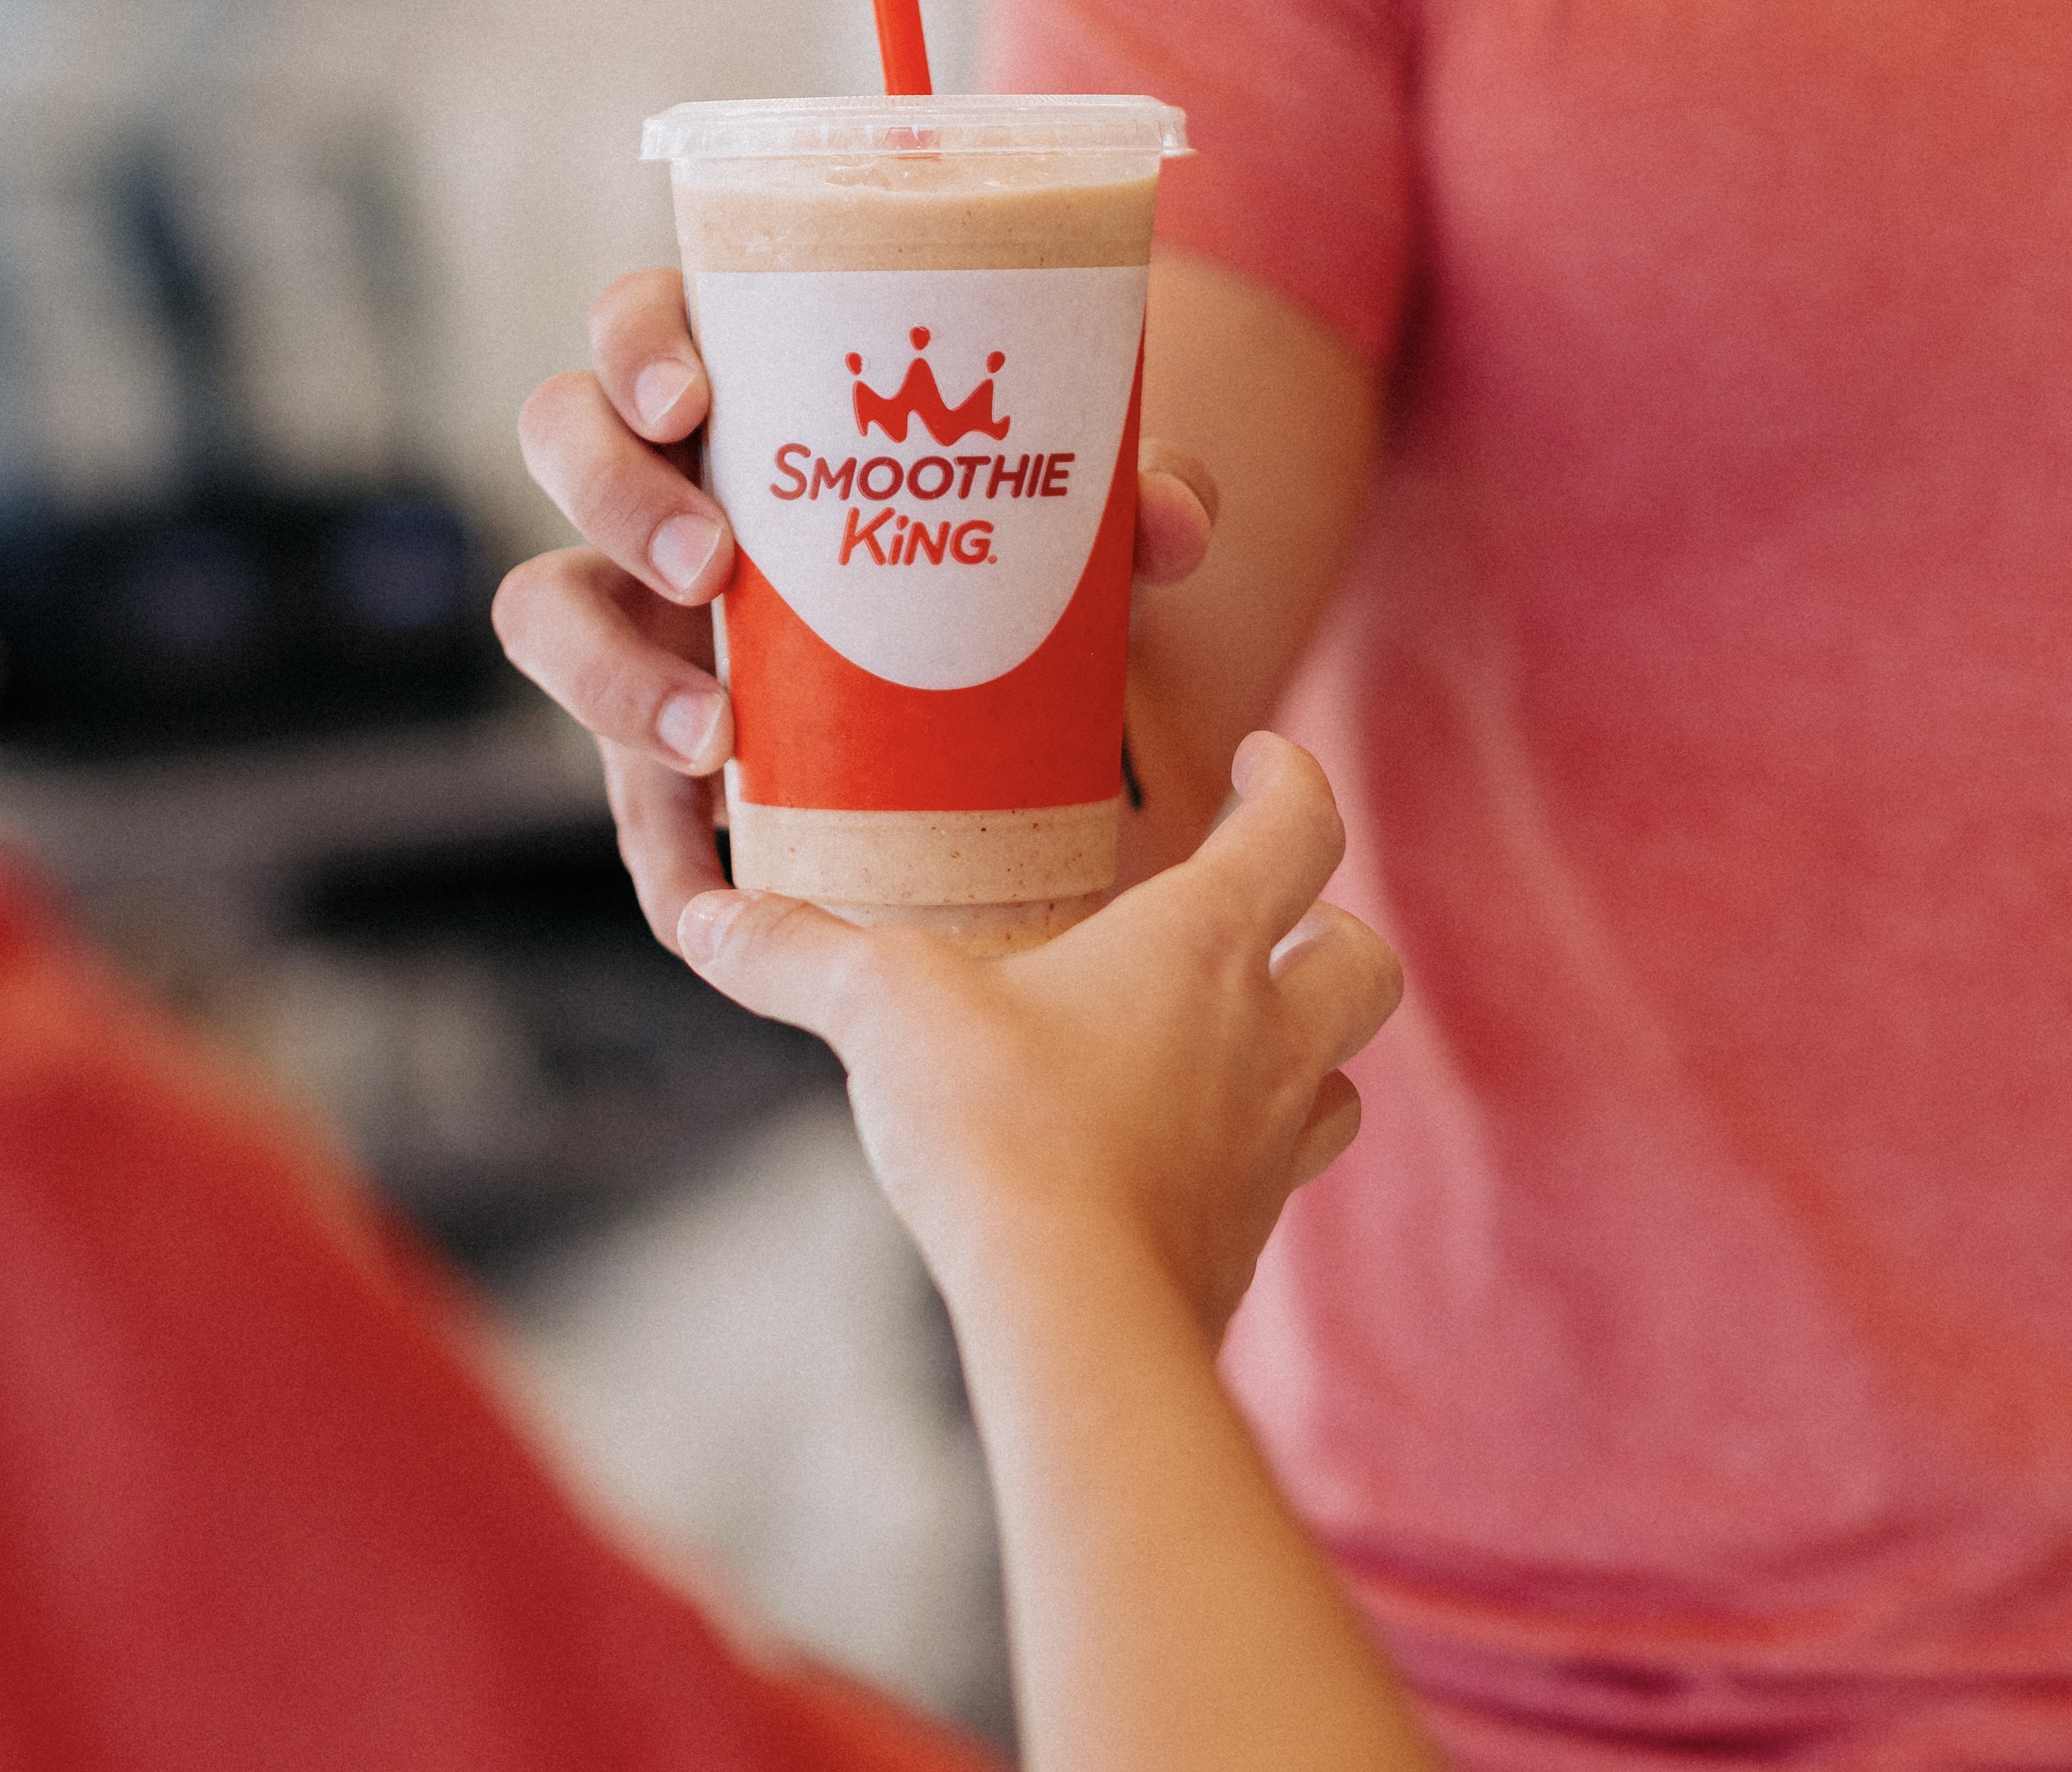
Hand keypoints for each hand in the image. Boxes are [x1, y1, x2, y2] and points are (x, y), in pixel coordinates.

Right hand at [494, 267, 1221, 948]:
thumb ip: (1125, 500)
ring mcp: (637, 607)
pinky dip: (656, 853)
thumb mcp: (1065, 519)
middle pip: (560, 437)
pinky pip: (618, 795)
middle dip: (614, 497)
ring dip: (607, 672)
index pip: (639, 324)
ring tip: (711, 734)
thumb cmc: (998, 546)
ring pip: (544, 607)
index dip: (638, 347)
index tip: (695, 401)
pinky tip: (700, 905)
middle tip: (714, 567)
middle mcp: (663, 484)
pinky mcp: (650, 737)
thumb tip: (1167, 521)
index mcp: (740, 390)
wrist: (997, 685)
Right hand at [673, 733, 1399, 1340]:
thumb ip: (798, 956)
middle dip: (1331, 922)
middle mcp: (1264, 1035)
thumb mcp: (882, 1012)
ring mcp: (1270, 1143)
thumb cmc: (999, 1132)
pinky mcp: (1246, 1235)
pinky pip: (1288, 1171)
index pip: (1301, 826)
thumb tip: (708, 921)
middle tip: (1267, 909)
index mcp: (1201, 945)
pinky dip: (1260, 1143)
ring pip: (1346, 1069)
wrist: (1072, 1312)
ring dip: (1312, 1041)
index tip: (1265, 759)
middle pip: (1363, 955)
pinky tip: (1186, 1146)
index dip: (1291, 778)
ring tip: (1236, 1031)